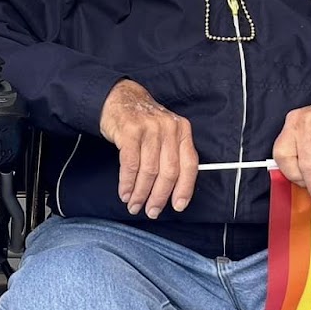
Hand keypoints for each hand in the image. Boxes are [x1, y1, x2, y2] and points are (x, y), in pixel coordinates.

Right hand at [98, 79, 198, 217]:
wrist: (121, 98)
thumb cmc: (144, 122)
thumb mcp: (166, 133)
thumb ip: (173, 155)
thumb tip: (174, 190)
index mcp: (182, 131)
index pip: (189, 164)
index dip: (185, 189)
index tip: (178, 205)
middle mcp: (169, 128)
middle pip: (169, 171)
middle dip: (159, 196)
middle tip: (152, 211)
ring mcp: (149, 128)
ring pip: (149, 171)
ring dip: (141, 193)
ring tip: (135, 205)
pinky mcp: (130, 131)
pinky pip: (130, 165)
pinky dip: (127, 183)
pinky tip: (125, 192)